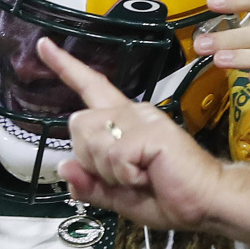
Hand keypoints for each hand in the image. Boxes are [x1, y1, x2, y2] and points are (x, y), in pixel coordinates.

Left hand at [41, 39, 227, 231]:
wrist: (207, 203)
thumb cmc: (170, 196)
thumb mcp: (119, 196)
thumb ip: (90, 184)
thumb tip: (64, 167)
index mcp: (124, 122)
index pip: (90, 86)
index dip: (65, 66)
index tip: (43, 45)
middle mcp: (132, 112)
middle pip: (78, 124)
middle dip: (90, 159)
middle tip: (124, 175)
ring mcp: (142, 118)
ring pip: (91, 140)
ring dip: (108, 170)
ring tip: (139, 175)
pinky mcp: (151, 130)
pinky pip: (114, 155)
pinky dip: (125, 175)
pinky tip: (147, 175)